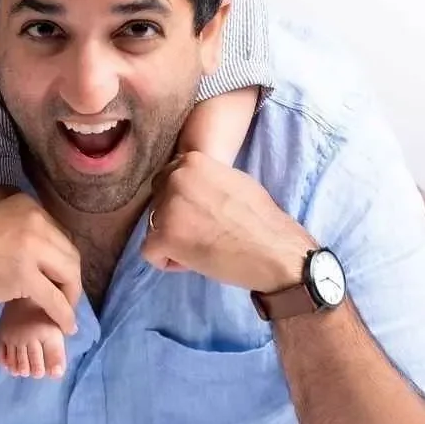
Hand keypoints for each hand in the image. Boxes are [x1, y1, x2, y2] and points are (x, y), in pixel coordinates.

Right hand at [0, 193, 82, 334]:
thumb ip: (20, 232)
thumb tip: (45, 255)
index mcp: (26, 205)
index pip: (59, 236)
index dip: (60, 261)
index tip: (58, 278)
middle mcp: (33, 220)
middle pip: (69, 254)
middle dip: (70, 280)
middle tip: (65, 299)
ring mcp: (29, 247)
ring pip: (68, 275)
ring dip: (71, 298)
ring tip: (65, 314)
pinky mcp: (24, 275)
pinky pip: (54, 298)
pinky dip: (63, 315)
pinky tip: (65, 326)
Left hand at [139, 150, 313, 293]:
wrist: (274, 251)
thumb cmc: (262, 219)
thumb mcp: (234, 180)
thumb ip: (206, 179)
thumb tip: (192, 185)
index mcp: (192, 161)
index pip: (167, 179)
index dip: (181, 201)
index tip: (201, 215)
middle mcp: (175, 178)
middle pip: (157, 202)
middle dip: (173, 219)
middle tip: (200, 233)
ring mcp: (167, 207)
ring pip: (153, 226)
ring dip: (172, 240)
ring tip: (201, 248)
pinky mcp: (164, 237)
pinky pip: (149, 251)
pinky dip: (167, 261)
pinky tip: (192, 262)